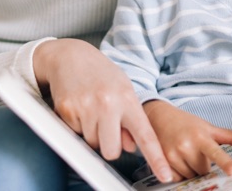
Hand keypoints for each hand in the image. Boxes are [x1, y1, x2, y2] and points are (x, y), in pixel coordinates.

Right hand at [32, 39, 172, 182]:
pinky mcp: (66, 111)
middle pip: (111, 151)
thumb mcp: (123, 90)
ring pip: (92, 144)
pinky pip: (74, 135)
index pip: (145, 135)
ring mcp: (85, 108)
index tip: (165, 176)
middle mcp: (107, 104)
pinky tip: (78, 107)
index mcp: (127, 98)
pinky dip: (77, 126)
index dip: (156, 158)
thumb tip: (131, 146)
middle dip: (108, 144)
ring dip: (92, 133)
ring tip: (90, 109)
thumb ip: (131, 119)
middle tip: (105, 126)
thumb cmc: (100, 74)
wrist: (70, 55)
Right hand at [144, 100, 231, 180]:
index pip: (216, 152)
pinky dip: (180, 173)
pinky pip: (178, 178)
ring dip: (191, 170)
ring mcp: (173, 155)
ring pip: (191, 176)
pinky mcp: (162, 163)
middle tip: (197, 152)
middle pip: (204, 171)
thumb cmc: (185, 123)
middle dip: (203, 165)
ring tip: (185, 154)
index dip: (225, 163)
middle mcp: (185, 146)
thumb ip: (228, 136)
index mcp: (200, 137)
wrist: (159, 117)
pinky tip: (177, 159)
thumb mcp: (207, 126)